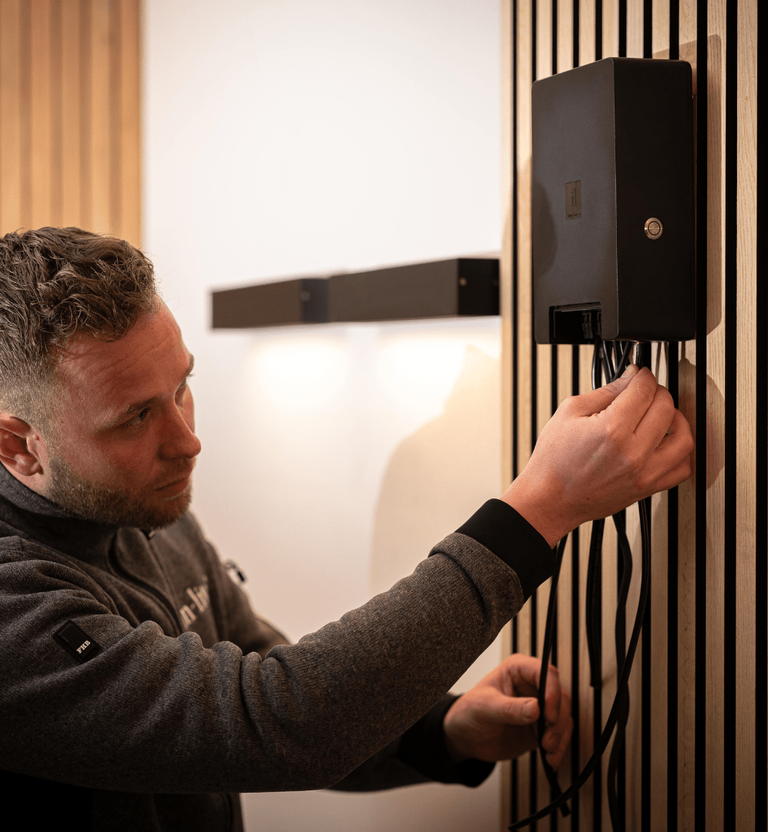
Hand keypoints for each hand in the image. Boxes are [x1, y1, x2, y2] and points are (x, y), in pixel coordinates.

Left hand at [443, 654, 571, 768]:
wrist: (466, 737)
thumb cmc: (470, 712)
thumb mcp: (485, 707)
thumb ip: (510, 708)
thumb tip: (536, 709)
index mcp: (517, 670)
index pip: (545, 672)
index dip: (552, 691)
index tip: (548, 713)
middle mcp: (532, 685)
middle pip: (560, 696)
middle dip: (558, 719)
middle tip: (548, 737)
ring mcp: (539, 707)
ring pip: (564, 716)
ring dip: (560, 735)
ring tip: (547, 749)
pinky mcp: (541, 727)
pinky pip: (559, 734)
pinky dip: (559, 747)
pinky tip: (551, 758)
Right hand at [502, 366, 693, 545]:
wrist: (550, 498)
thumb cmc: (554, 460)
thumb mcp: (569, 413)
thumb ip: (605, 392)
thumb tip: (629, 378)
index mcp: (612, 430)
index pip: (644, 390)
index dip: (643, 375)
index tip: (639, 375)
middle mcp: (633, 452)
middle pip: (666, 407)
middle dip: (657, 392)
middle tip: (644, 392)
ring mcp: (644, 473)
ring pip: (684, 437)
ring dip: (676, 419)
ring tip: (661, 415)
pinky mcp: (647, 488)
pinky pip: (682, 468)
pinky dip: (680, 451)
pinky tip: (665, 442)